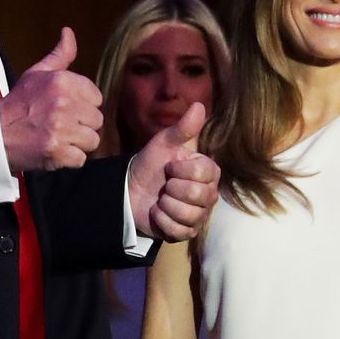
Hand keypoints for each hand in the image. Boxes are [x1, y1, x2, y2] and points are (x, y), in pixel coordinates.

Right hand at [0, 27, 103, 171]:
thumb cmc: (19, 103)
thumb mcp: (37, 73)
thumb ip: (60, 55)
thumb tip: (69, 32)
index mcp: (62, 81)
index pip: (96, 97)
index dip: (84, 105)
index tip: (68, 109)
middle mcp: (64, 104)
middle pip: (97, 120)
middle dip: (82, 125)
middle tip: (62, 125)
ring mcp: (62, 129)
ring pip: (92, 140)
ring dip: (78, 143)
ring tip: (60, 138)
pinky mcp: (58, 152)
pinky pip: (81, 158)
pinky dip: (70, 159)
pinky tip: (57, 151)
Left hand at [127, 102, 219, 241]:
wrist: (130, 191)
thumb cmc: (150, 165)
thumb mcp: (163, 144)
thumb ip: (183, 128)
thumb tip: (200, 105)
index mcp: (208, 172)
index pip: (204, 173)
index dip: (181, 170)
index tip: (169, 167)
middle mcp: (209, 195)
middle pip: (198, 195)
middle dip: (172, 189)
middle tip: (164, 185)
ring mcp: (199, 216)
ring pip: (188, 214)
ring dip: (166, 205)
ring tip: (160, 199)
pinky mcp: (187, 233)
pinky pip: (178, 230)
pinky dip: (162, 221)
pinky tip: (157, 213)